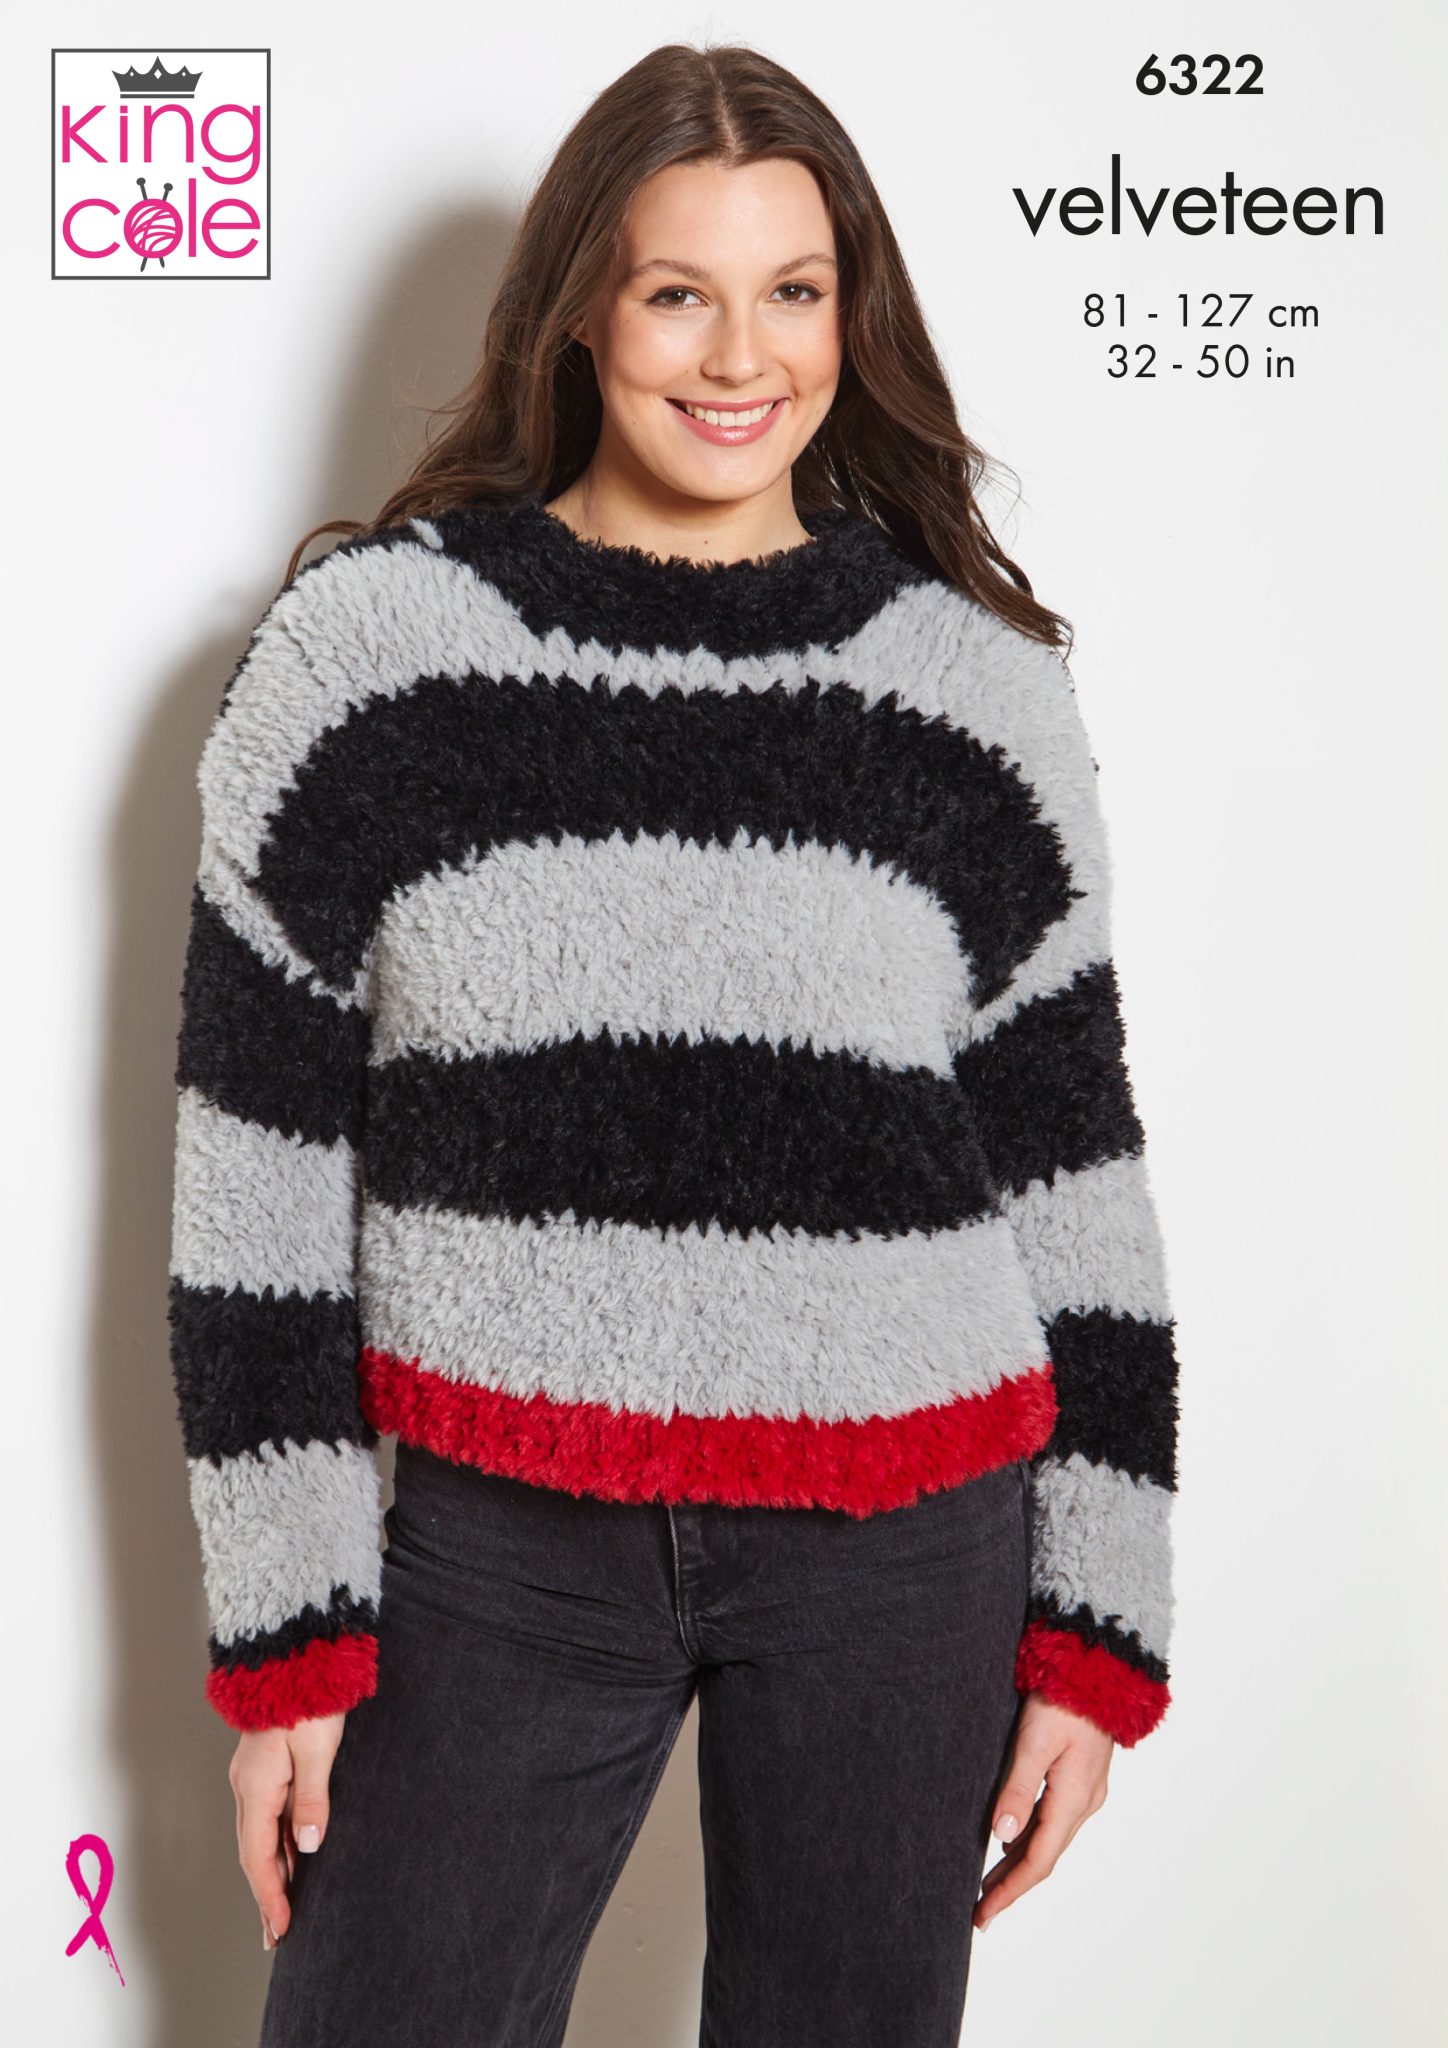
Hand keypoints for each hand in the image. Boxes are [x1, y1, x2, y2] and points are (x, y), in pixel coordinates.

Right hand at [229, 1712, 345, 1948]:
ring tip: (286, 1907)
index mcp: (257, 1786)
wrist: (294, 1655)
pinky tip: (293, 1857)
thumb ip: (313, 1799)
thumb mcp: (317, 1749)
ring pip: (261, 1835)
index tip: (280, 1929)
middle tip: (278, 1935)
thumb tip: (309, 1846)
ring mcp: (255, 1774)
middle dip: (267, 1895)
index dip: (270, 1896)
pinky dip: (277, 1844)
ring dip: (272, 1872)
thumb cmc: (308, 1696)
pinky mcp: (266, 1764)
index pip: (258, 1856)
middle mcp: (248, 1784)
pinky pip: (269, 1816)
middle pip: (255, 1852)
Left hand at [974, 1694, 1112, 1931]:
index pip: (1038, 1862)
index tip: (983, 1915)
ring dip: (1018, 1863)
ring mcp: (1085, 1791)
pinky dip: (1030, 1838)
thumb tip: (1001, 1835)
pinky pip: (1053, 1820)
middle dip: (1011, 1884)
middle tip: (979, 1910)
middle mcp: (1084, 1803)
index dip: (1009, 1891)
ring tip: (987, 1882)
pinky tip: (1010, 1839)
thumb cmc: (1065, 1699)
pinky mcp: (1080, 1777)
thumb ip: (1018, 1788)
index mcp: (1074, 1800)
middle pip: (1043, 1856)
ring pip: (1048, 1839)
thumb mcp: (1035, 1741)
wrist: (1099, 1668)